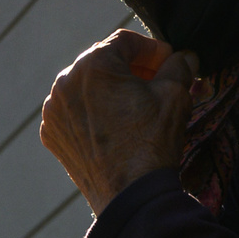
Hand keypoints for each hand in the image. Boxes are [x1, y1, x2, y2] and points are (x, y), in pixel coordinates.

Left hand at [38, 31, 195, 212]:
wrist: (130, 196)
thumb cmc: (152, 142)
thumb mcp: (175, 95)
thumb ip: (179, 66)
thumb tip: (185, 56)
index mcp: (93, 64)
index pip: (126, 41)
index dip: (152, 49)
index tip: (169, 61)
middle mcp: (65, 82)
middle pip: (103, 63)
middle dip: (132, 69)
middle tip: (157, 81)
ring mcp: (54, 111)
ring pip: (87, 87)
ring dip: (111, 90)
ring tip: (137, 105)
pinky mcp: (53, 135)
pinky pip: (74, 113)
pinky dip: (93, 113)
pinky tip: (116, 126)